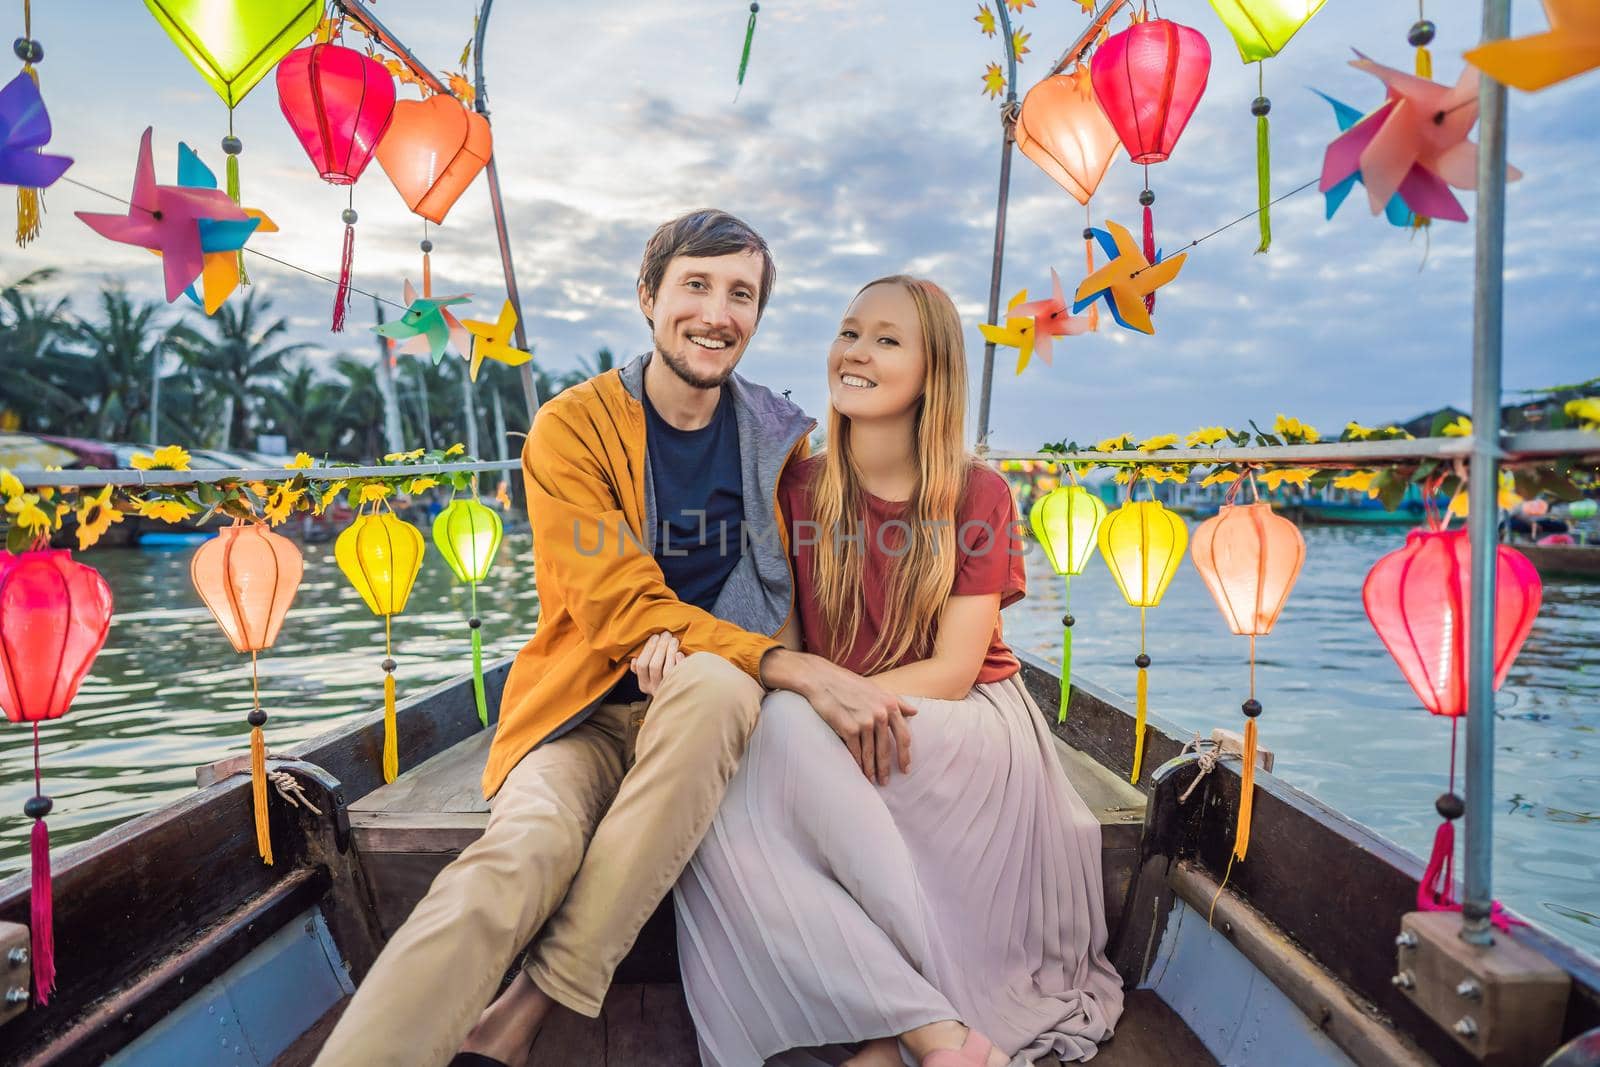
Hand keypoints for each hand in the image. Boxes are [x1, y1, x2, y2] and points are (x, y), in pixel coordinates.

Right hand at [630, 632, 683, 695]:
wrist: (684, 693)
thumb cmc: (664, 677)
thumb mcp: (649, 676)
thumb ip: (642, 668)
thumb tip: (633, 660)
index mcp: (644, 685)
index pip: (641, 665)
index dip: (648, 649)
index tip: (655, 636)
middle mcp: (654, 689)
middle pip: (654, 666)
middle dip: (660, 647)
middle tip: (666, 634)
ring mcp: (668, 689)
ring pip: (666, 669)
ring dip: (670, 651)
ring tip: (674, 640)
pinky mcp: (681, 688)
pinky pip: (678, 674)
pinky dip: (679, 662)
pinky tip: (680, 653)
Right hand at [766, 651, 915, 784]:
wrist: (821, 679)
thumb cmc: (848, 683)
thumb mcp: (876, 689)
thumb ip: (897, 701)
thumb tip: (915, 712)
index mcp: (890, 704)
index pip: (903, 736)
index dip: (905, 755)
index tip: (905, 768)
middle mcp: (880, 714)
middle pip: (886, 749)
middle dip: (885, 768)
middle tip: (886, 781)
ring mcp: (865, 722)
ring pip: (870, 753)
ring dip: (871, 769)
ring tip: (871, 780)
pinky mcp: (849, 729)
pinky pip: (855, 752)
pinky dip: (857, 764)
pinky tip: (858, 771)